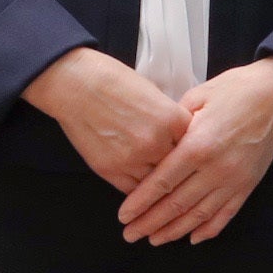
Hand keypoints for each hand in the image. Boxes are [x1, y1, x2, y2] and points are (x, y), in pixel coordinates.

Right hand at [27, 45, 189, 191]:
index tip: (190, 152)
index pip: (194, 144)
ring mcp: (134, 160)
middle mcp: (157, 143)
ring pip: (157, 183)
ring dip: (157, 182)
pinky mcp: (111, 171)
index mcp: (172, 119)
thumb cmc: (114, 82)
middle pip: (179, 168)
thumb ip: (169, 118)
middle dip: (177, 168)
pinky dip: (138, 189)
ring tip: (158, 181)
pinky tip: (140, 185)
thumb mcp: (154, 94)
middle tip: (176, 172)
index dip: (191, 149)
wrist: (77, 85)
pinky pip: (133, 190)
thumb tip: (178, 136)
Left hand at [117, 57, 272, 245]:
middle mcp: (216, 169)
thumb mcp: (197, 97)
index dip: (140, 202)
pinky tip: (192, 238)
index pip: (162, 182)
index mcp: (198, 145)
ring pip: (199, 215)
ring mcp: (234, 180)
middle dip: (150, 222)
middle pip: (176, 204)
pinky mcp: (248, 185)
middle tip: (130, 234)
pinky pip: (226, 214)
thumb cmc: (234, 90)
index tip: (123, 216)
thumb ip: (173, 125)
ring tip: (154, 239)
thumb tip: (152, 144)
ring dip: (174, 231)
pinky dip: (208, 230)